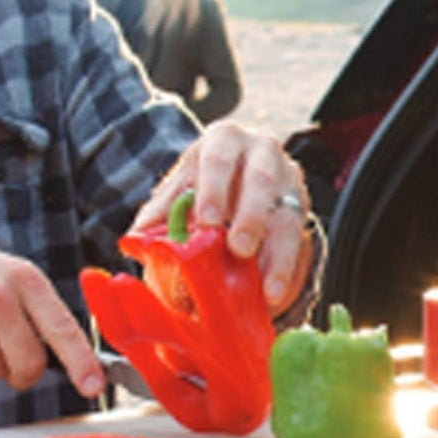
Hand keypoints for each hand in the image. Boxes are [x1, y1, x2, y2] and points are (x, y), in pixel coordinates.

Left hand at [134, 122, 314, 312]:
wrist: (241, 182)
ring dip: (278, 256)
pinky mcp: (302, 213)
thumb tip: (135, 237)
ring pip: (289, 216)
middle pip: (261, 182)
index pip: (219, 159)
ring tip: (266, 292)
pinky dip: (289, 273)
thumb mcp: (180, 189)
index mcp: (224, 140)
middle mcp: (263, 153)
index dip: (213, 190)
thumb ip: (161, 211)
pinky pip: (301, 244)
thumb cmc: (204, 185)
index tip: (207, 221)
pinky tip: (277, 296)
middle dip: (251, 218)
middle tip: (239, 250)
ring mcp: (289, 182)